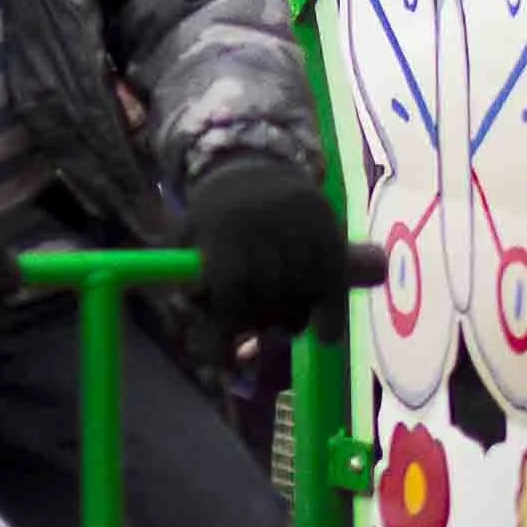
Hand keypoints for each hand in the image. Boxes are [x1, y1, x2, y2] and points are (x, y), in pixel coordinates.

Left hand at [181, 157, 347, 339]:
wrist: (254, 162)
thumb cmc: (215, 215)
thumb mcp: (189, 239)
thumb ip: (193, 282)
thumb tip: (202, 323)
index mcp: (226, 226)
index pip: (231, 288)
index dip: (225, 332)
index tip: (223, 363)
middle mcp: (267, 223)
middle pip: (271, 294)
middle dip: (261, 321)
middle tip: (256, 330)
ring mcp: (302, 224)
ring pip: (304, 291)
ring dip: (292, 320)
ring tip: (285, 321)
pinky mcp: (331, 229)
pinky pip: (337, 281)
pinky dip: (334, 313)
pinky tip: (327, 336)